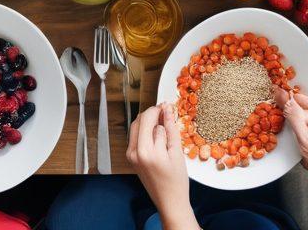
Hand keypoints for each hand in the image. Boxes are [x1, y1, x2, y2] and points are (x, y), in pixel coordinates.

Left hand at [127, 104, 198, 229]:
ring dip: (148, 122)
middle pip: (139, 120)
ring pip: (136, 127)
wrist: (170, 202)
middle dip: (152, 114)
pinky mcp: (131, 158)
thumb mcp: (176, 153)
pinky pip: (136, 137)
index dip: (158, 109)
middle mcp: (134, 152)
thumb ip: (170, 129)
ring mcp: (130, 155)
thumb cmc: (176, 181)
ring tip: (163, 124)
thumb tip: (167, 109)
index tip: (167, 106)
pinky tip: (157, 135)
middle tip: (166, 113)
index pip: (148, 119)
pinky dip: (145, 132)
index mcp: (146, 151)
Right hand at [275, 88, 307, 204]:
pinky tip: (285, 126)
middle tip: (274, 114)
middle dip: (284, 105)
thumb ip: (292, 114)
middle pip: (296, 99)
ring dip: (285, 113)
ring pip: (294, 107)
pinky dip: (289, 119)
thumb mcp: (304, 136)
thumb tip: (279, 92)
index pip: (297, 95)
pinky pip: (296, 114)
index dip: (284, 99)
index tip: (273, 104)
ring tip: (278, 120)